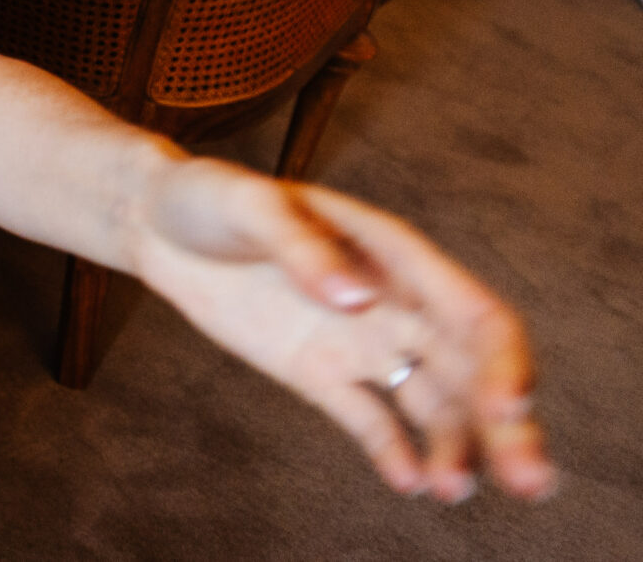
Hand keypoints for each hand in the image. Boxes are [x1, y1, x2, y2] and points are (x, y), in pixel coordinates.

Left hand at [131, 157, 552, 502]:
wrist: (158, 223)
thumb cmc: (211, 197)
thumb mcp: (250, 206)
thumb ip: (302, 247)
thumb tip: (358, 299)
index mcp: (396, 256)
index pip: (476, 315)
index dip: (504, 362)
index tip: (510, 409)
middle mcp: (394, 303)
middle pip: (472, 372)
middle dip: (507, 426)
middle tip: (529, 482)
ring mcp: (358, 341)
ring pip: (433, 404)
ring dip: (457, 448)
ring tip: (454, 490)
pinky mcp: (320, 373)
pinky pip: (369, 420)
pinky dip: (393, 451)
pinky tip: (408, 482)